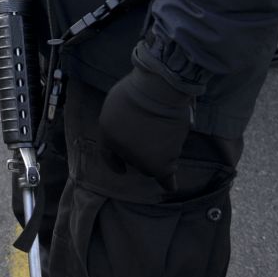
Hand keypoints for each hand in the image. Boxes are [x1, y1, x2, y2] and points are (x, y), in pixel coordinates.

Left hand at [98, 65, 194, 191]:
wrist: (157, 92)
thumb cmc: (140, 89)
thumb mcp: (118, 100)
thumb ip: (123, 117)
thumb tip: (136, 124)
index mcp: (107, 132)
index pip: (107, 153)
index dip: (114, 162)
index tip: (121, 170)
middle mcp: (121, 149)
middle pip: (133, 158)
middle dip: (140, 152)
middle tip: (155, 137)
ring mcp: (140, 158)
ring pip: (151, 163)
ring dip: (158, 154)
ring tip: (168, 131)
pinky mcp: (161, 164)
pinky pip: (165, 177)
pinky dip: (168, 181)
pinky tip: (170, 187)